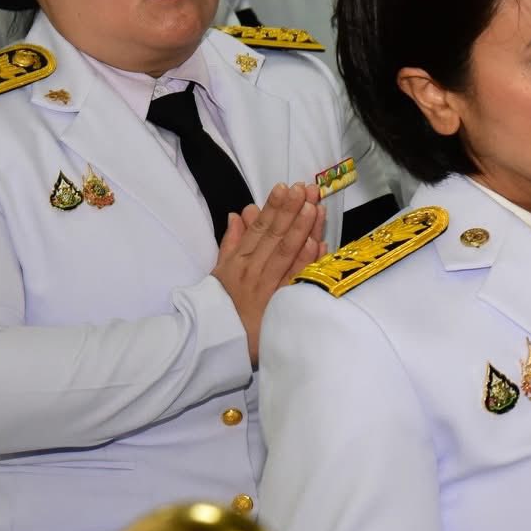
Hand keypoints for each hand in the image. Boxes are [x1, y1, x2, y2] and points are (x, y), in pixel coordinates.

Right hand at [212, 182, 326, 364]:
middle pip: (275, 236)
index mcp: (239, 261)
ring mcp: (267, 287)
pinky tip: (316, 243)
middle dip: (291, 210)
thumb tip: (237, 215)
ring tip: (313, 207)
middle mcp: (253, 271)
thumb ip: (231, 242)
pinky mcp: (279, 304)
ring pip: (286, 252)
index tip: (285, 188)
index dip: (272, 207)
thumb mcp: (220, 271)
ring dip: (301, 228)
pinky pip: (295, 279)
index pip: (259, 229)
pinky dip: (306, 261)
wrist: (215, 343)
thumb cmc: (220, 307)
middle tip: (305, 189)